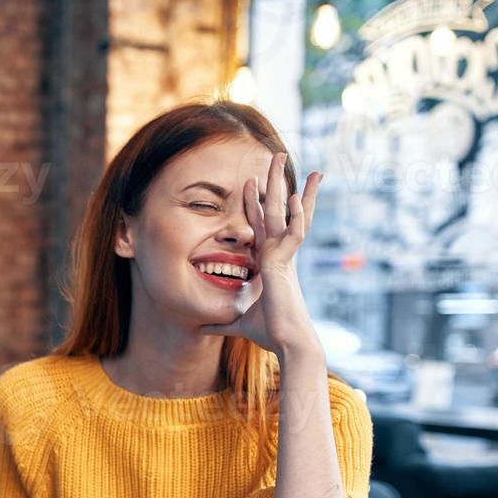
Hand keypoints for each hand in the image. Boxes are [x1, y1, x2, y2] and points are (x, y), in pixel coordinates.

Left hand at [201, 154, 323, 360]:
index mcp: (270, 263)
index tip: (250, 185)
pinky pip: (293, 234)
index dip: (256, 205)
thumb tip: (202, 326)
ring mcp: (284, 256)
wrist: (286, 341)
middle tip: (277, 156)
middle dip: (275, 182)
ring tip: (285, 161)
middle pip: (277, 210)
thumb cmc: (268, 332)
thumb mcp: (236, 323)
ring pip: (286, 213)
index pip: (262, 226)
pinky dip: (295, 216)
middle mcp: (279, 254)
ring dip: (285, 185)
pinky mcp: (285, 264)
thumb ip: (220, 322)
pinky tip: (293, 196)